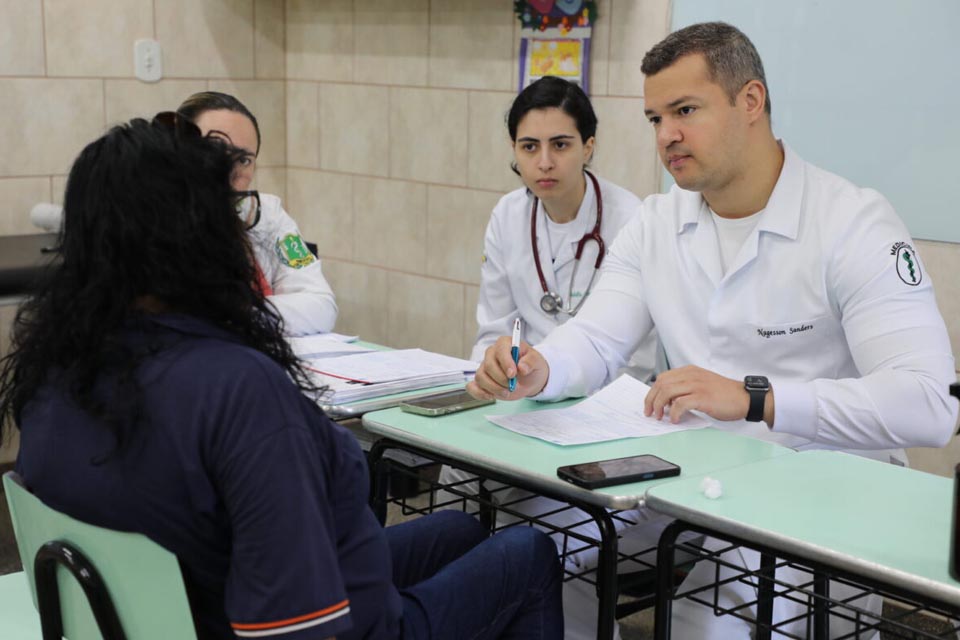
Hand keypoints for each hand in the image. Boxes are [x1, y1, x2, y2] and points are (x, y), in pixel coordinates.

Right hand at [467, 337, 548, 400]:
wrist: (529, 379)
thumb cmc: (531, 366)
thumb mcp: (537, 361)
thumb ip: (531, 361)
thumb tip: (522, 367)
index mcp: (505, 344)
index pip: (500, 350)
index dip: (505, 362)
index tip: (513, 374)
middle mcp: (492, 354)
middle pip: (488, 365)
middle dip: (501, 379)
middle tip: (512, 386)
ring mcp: (484, 367)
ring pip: (480, 377)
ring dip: (494, 388)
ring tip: (507, 392)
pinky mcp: (481, 380)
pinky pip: (472, 386)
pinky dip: (479, 393)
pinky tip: (491, 396)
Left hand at [644, 365, 763, 423]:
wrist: (745, 398)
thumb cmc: (725, 395)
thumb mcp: (702, 384)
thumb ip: (686, 388)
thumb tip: (668, 401)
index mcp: (689, 371)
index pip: (663, 378)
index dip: (653, 392)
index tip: (650, 404)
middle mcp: (691, 375)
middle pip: (661, 384)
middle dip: (651, 399)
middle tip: (651, 413)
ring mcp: (697, 385)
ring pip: (667, 392)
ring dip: (659, 406)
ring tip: (660, 417)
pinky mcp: (702, 397)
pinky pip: (680, 403)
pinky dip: (673, 413)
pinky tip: (675, 419)